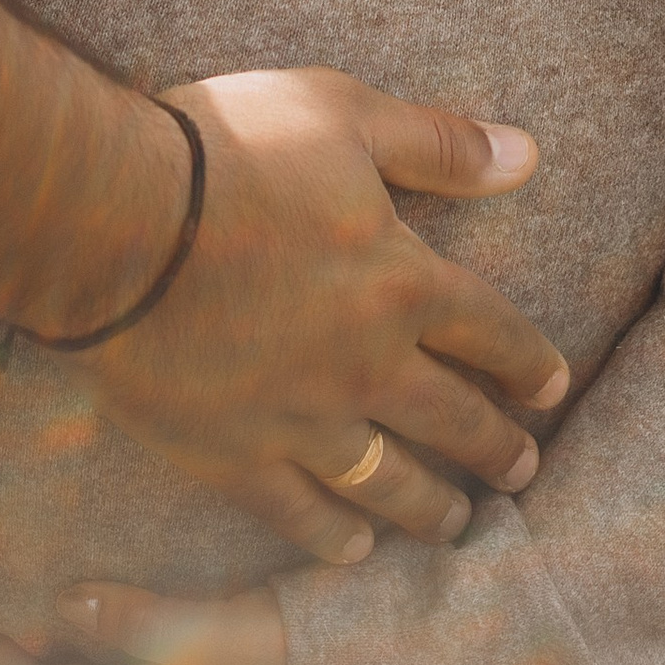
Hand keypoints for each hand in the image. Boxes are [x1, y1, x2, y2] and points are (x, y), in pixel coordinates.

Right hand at [84, 70, 563, 567]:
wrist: (112, 221)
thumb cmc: (227, 152)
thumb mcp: (344, 116)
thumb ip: (438, 145)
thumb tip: (529, 155)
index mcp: (402, 283)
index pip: (491, 332)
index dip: (529, 363)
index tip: (552, 390)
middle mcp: (367, 365)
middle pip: (452, 419)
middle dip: (496, 446)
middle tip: (524, 472)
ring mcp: (301, 420)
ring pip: (387, 479)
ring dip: (429, 506)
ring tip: (454, 526)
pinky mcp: (233, 455)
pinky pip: (297, 512)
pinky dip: (331, 536)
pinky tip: (353, 548)